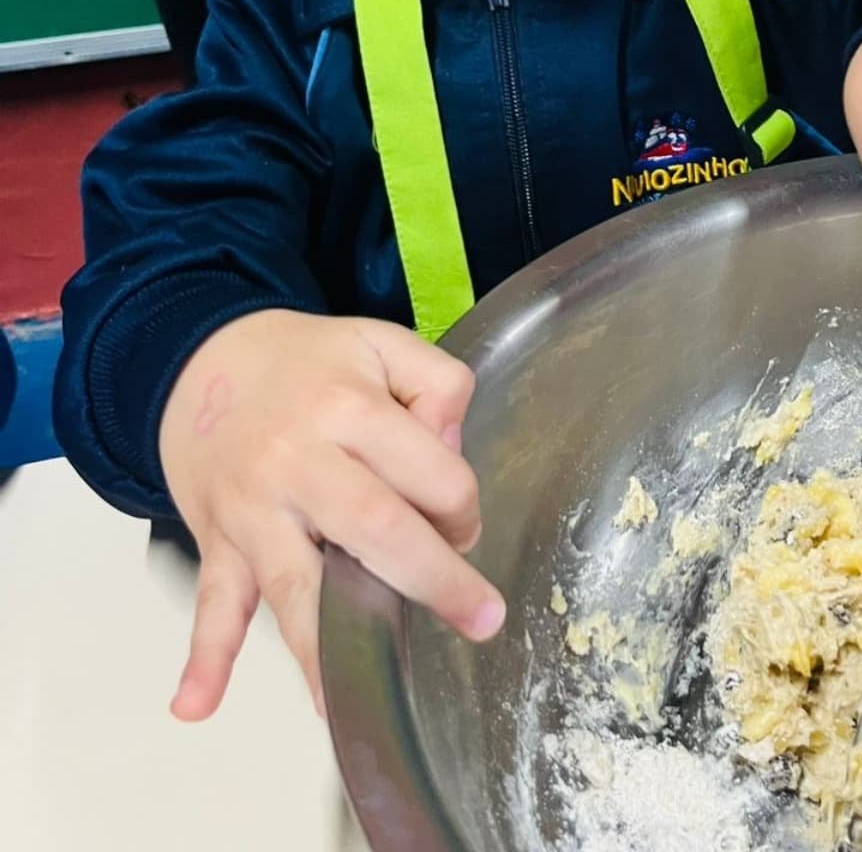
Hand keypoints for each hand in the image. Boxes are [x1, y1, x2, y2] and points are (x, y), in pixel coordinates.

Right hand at [158, 309, 502, 720]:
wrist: (199, 361)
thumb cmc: (306, 362)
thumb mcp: (382, 343)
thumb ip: (436, 384)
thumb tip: (450, 450)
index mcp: (347, 407)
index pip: (428, 470)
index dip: (462, 504)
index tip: (465, 524)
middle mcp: (298, 460)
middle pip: (374, 529)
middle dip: (434, 580)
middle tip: (480, 619)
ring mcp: (254, 508)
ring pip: (296, 584)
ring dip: (328, 645)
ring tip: (353, 699)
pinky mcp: (220, 540)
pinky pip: (214, 601)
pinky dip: (205, 655)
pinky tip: (197, 703)